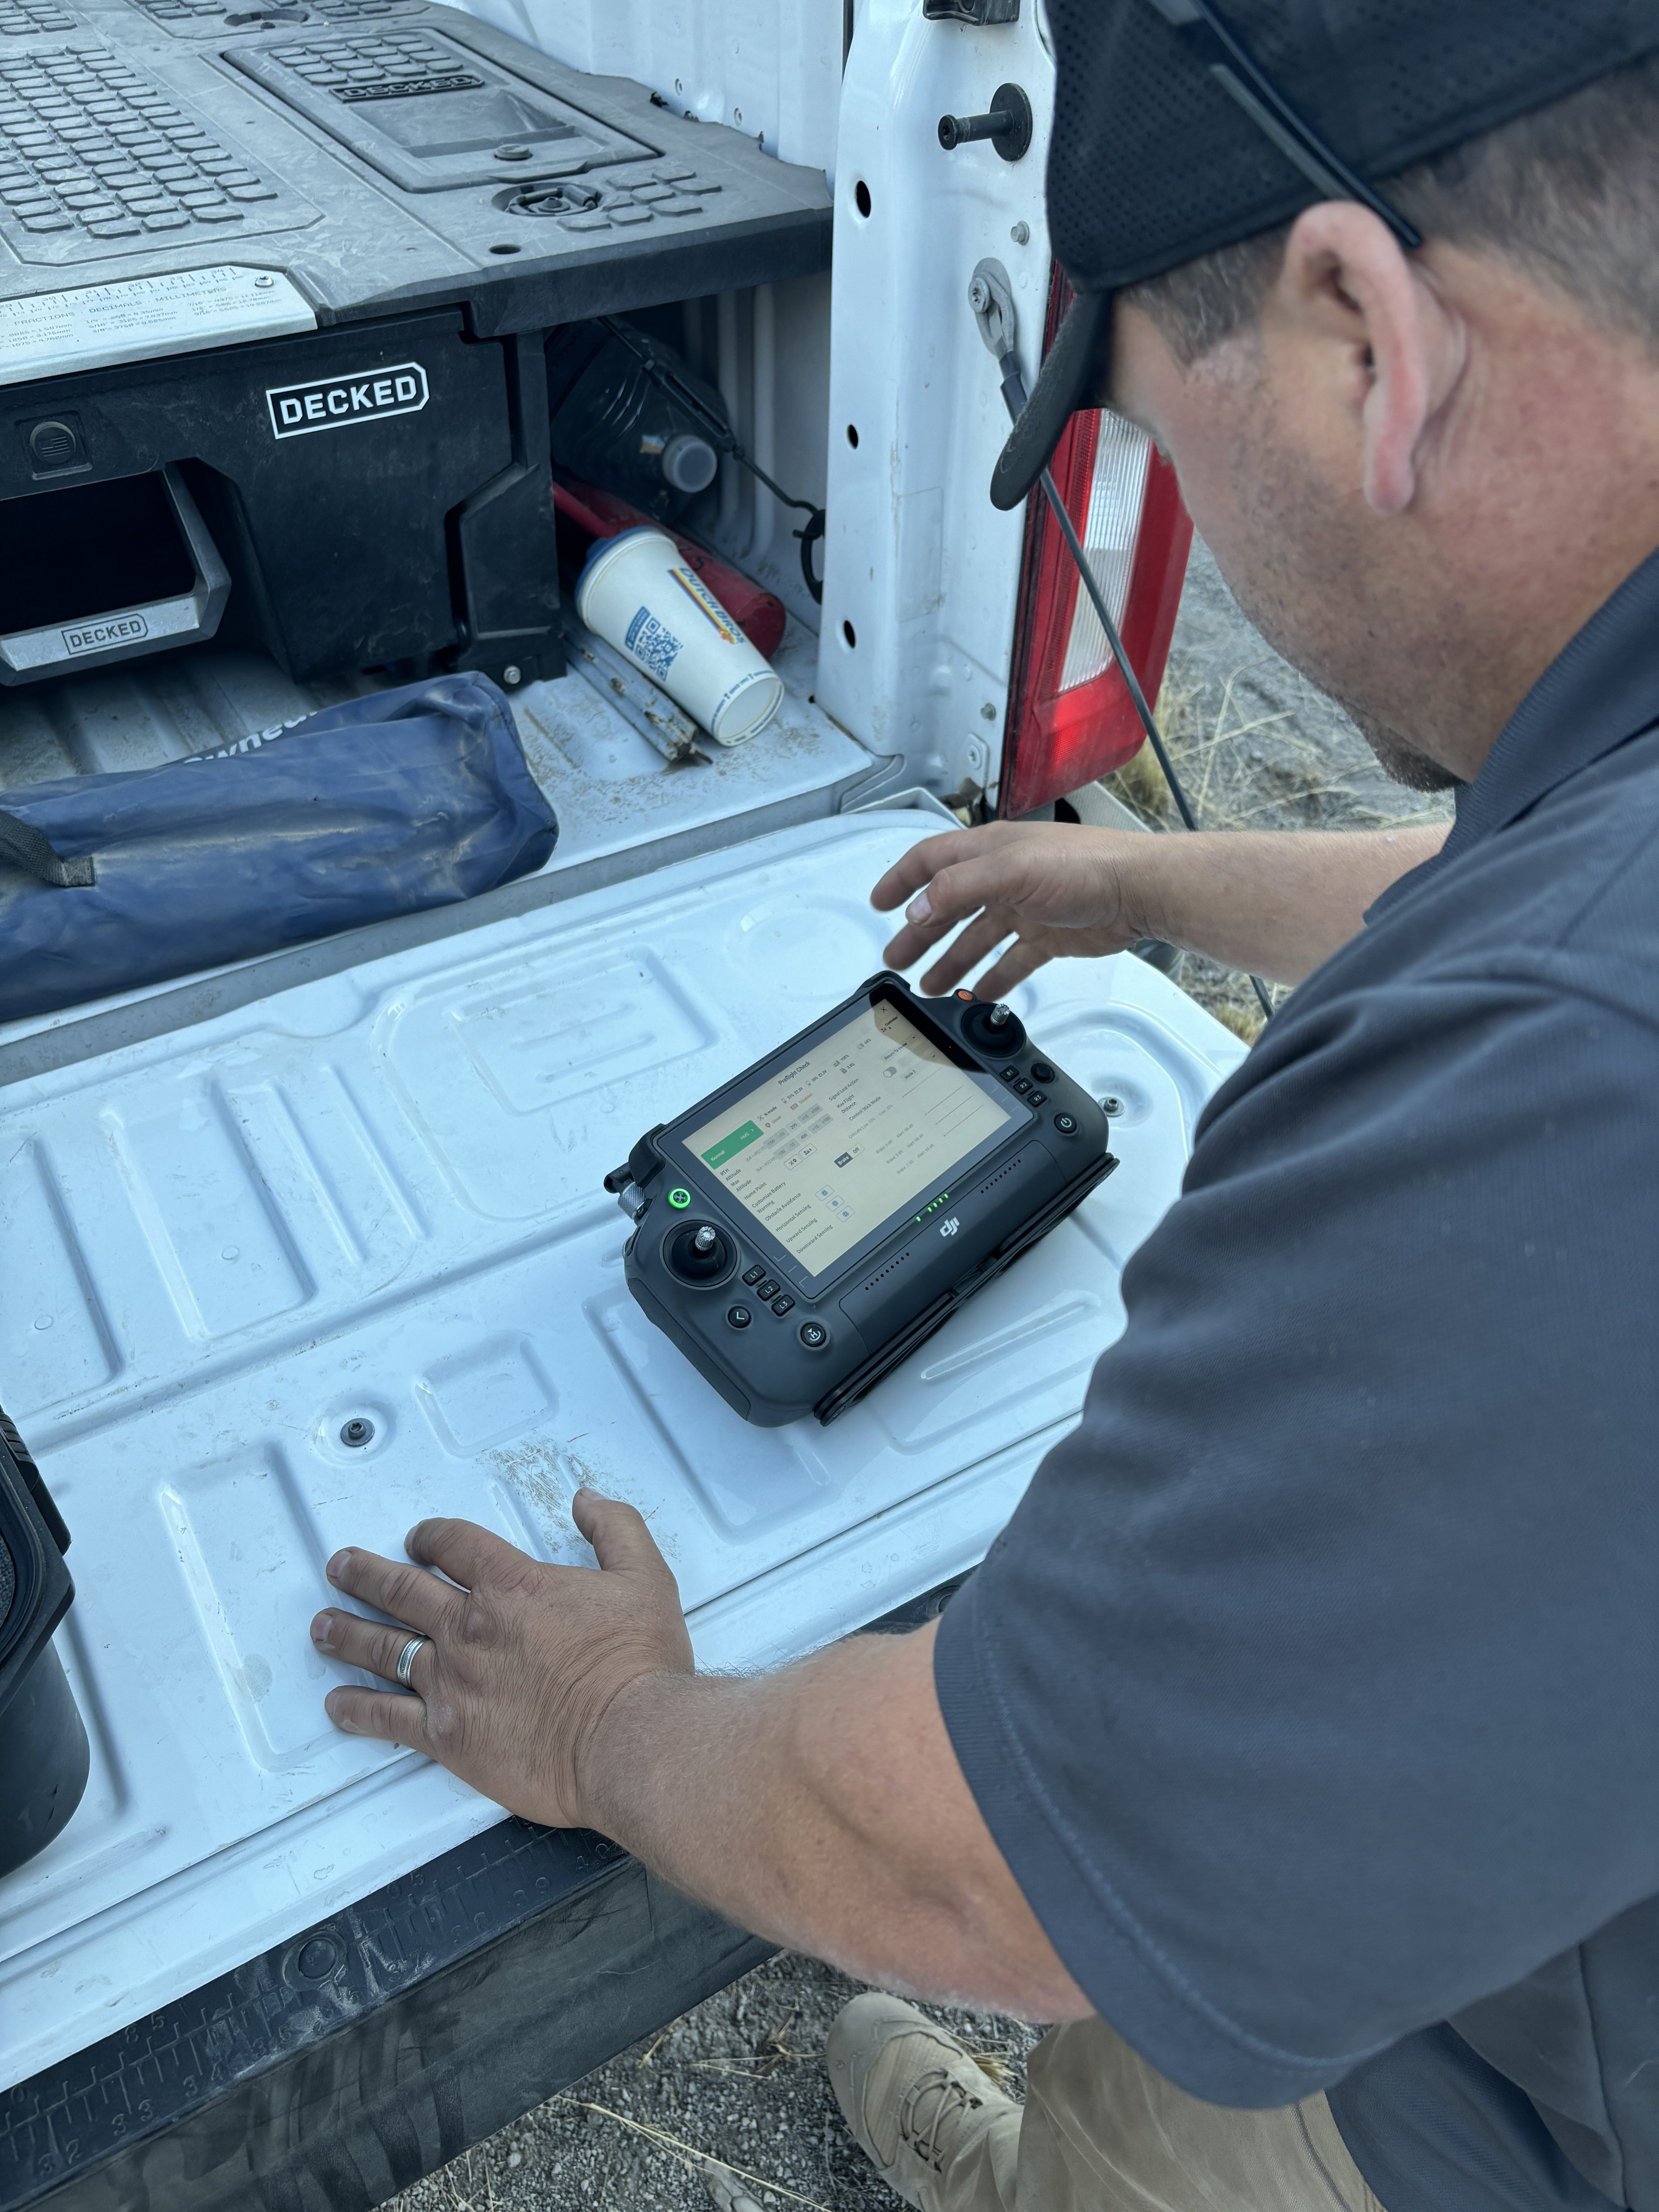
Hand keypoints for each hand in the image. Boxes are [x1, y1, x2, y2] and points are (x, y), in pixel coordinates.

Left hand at [309, 1490, 692, 1828]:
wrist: (628, 1739)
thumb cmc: (636, 1667)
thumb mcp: (644, 1577)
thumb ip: (614, 1529)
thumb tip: (588, 1501)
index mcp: (513, 1586)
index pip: (455, 1545)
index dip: (430, 1537)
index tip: (418, 1540)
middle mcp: (471, 1629)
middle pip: (402, 1589)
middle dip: (366, 1574)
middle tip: (341, 1567)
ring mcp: (453, 1682)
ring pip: (384, 1647)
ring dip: (347, 1633)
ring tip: (323, 1626)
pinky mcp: (448, 1735)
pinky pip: (387, 1718)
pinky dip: (357, 1709)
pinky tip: (339, 1704)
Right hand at [870, 822, 1155, 998]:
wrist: (1141, 891)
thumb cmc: (1087, 866)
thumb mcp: (1013, 870)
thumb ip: (960, 887)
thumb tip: (920, 907)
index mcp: (991, 852)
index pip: (931, 862)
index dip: (902, 881)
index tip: (879, 903)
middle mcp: (1005, 878)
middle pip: (949, 907)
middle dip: (919, 934)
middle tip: (897, 961)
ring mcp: (1026, 908)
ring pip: (977, 938)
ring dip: (950, 961)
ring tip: (930, 987)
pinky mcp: (1049, 937)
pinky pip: (1012, 961)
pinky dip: (994, 978)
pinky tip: (979, 994)